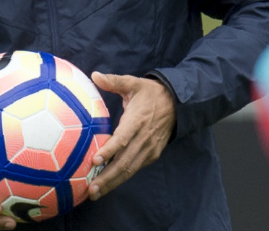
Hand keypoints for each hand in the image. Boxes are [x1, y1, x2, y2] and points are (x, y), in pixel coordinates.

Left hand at [87, 72, 175, 200]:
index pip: (123, 138)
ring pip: (130, 169)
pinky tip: (108, 185)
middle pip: (125, 161)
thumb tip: (95, 75)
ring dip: (113, 182)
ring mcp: (149, 148)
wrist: (178, 103)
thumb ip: (114, 81)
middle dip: (107, 177)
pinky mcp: (152, 154)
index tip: (95, 160)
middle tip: (90, 188)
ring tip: (95, 193)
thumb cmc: (151, 93)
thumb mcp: (134, 83)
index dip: (109, 150)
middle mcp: (144, 138)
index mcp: (138, 120)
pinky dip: (121, 178)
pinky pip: (135, 168)